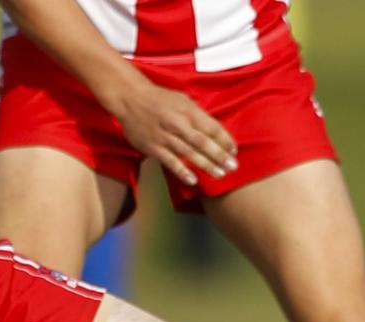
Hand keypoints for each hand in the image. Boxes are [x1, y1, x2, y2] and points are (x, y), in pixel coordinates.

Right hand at [107, 81, 237, 185]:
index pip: (212, 127)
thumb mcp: (182, 99)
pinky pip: (169, 161)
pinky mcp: (153, 147)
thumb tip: (212, 130)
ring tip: (219, 175)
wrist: (130, 98)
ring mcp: (165, 137)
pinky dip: (181, 170)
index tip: (234, 151)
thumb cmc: (159, 98)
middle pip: (203, 142)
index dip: (225, 140)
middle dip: (220, 155)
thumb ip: (197, 115)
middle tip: (233, 166)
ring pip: (189, 153)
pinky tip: (192, 180)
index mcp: (188, 111)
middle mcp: (179, 124)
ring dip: (206, 165)